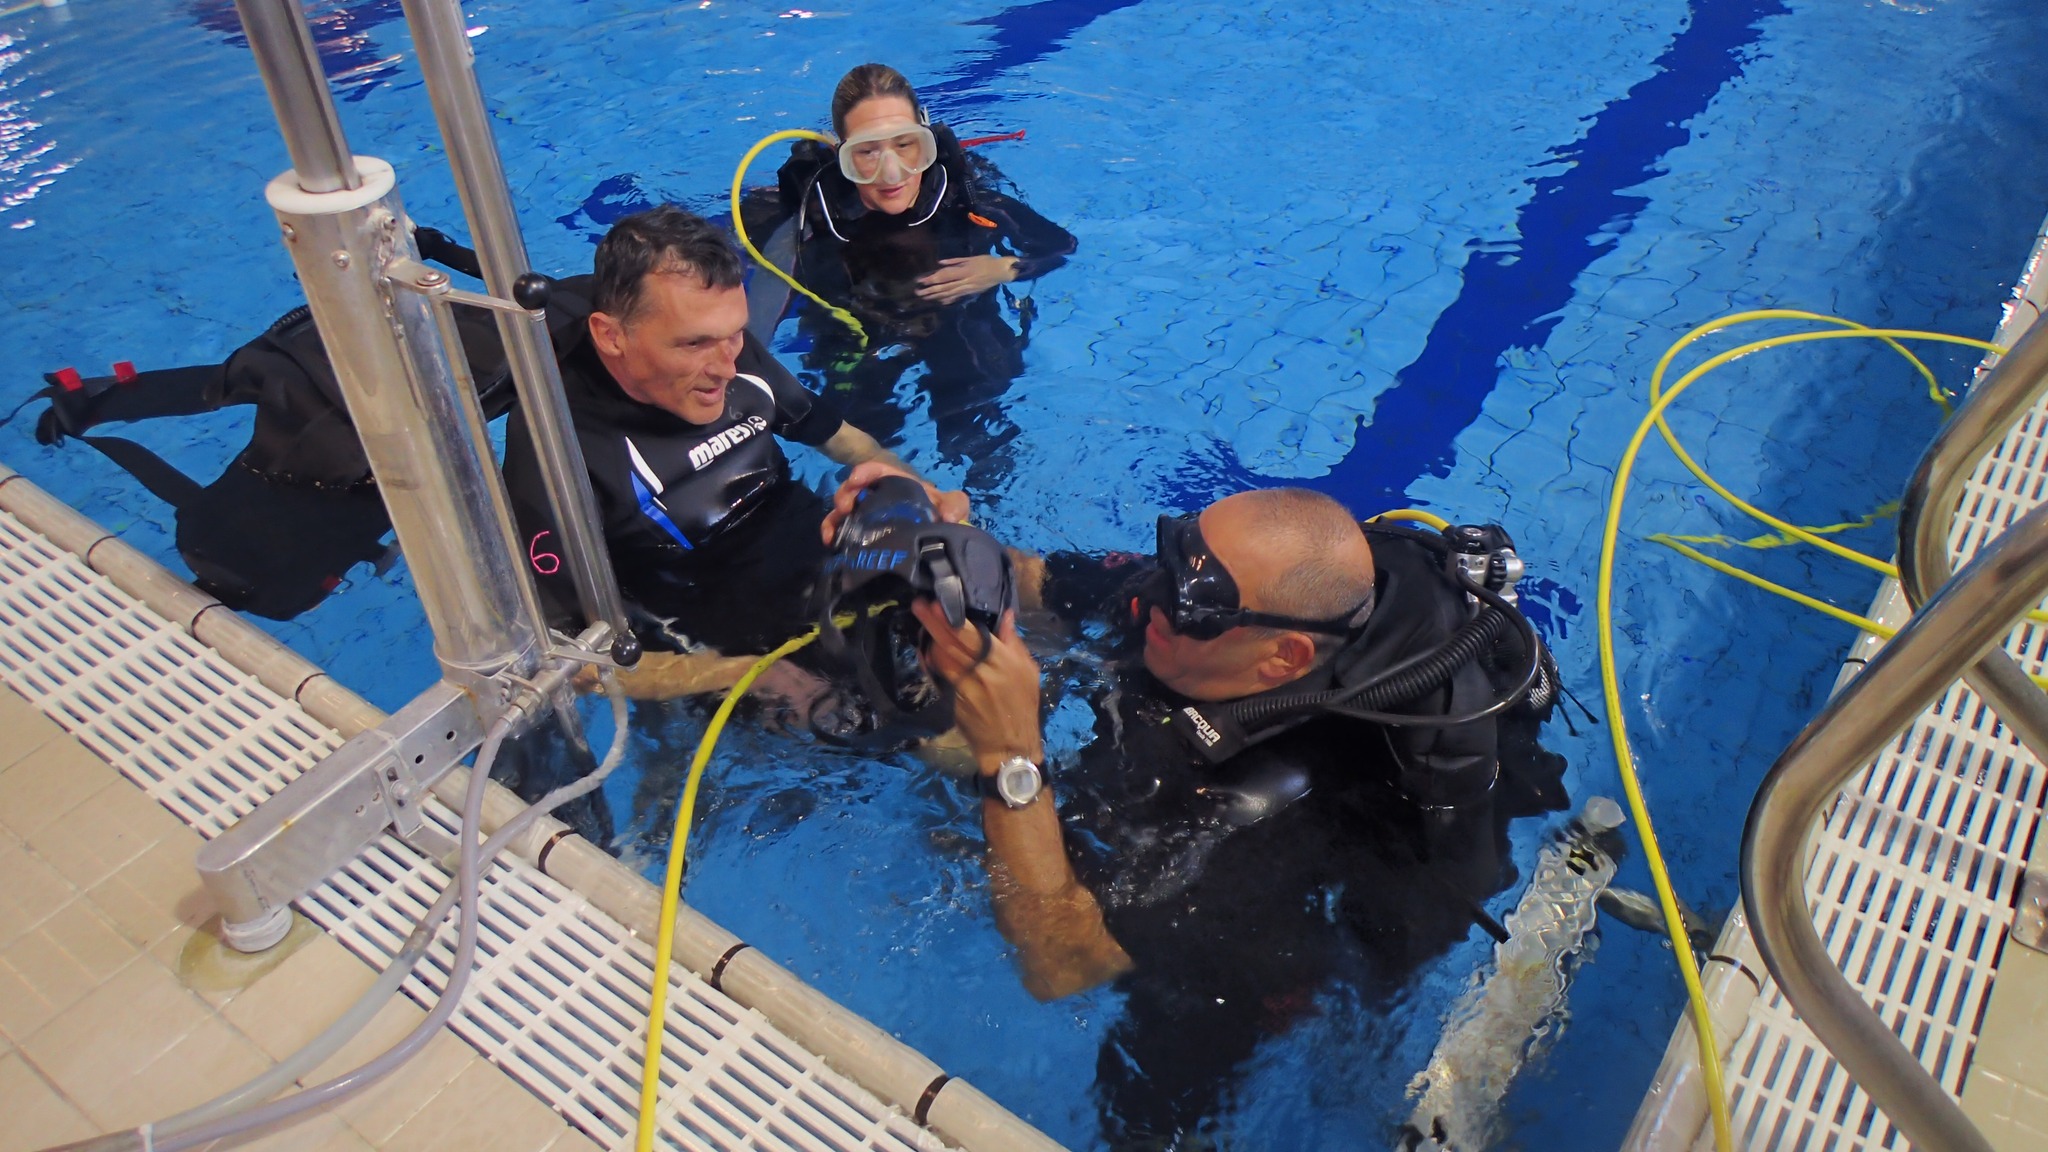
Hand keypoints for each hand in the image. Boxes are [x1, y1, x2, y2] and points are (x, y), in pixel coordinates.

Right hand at [820, 460, 970, 543]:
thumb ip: (955, 504)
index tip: (855, 479)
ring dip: (835, 517)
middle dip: (845, 494)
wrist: (931, 534)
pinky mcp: (859, 531)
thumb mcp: (948, 504)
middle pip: (854, 488)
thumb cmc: (936, 511)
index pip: (878, 469)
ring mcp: (866, 513)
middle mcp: (877, 495)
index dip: (866, 471)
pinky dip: (832, 532)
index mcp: (897, 483)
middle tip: (844, 507)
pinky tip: (829, 541)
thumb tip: (948, 517)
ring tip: (833, 531)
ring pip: (844, 509)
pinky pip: (840, 528)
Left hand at [911, 602, 1043, 766]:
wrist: (1009, 745)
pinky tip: (925, 648)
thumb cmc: (1023, 705)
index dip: (954, 620)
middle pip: (952, 643)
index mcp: (1003, 661)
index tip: (939, 603)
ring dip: (930, 639)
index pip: (974, 636)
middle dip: (934, 622)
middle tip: (919, 605)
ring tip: (921, 620)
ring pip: (942, 657)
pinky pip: (939, 674)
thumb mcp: (1028, 672)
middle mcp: (981, 672)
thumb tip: (1006, 615)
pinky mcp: (952, 699)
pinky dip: (932, 660)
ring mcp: (964, 687)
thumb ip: (1015, 642)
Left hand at [916, 255, 1016, 305]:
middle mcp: (965, 281)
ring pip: (949, 293)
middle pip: (945, 287)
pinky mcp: (971, 293)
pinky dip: (948, 299)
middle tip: (918, 292)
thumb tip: (940, 263)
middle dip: (930, 290)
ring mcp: (968, 289)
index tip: (921, 280)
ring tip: (925, 297)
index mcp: (964, 271)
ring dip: (936, 296)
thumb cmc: (986, 261)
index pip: (945, 276)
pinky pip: (957, 296)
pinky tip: (940, 301)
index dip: (932, 279)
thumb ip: (955, 261)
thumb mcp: (971, 257)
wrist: (1001, 272)